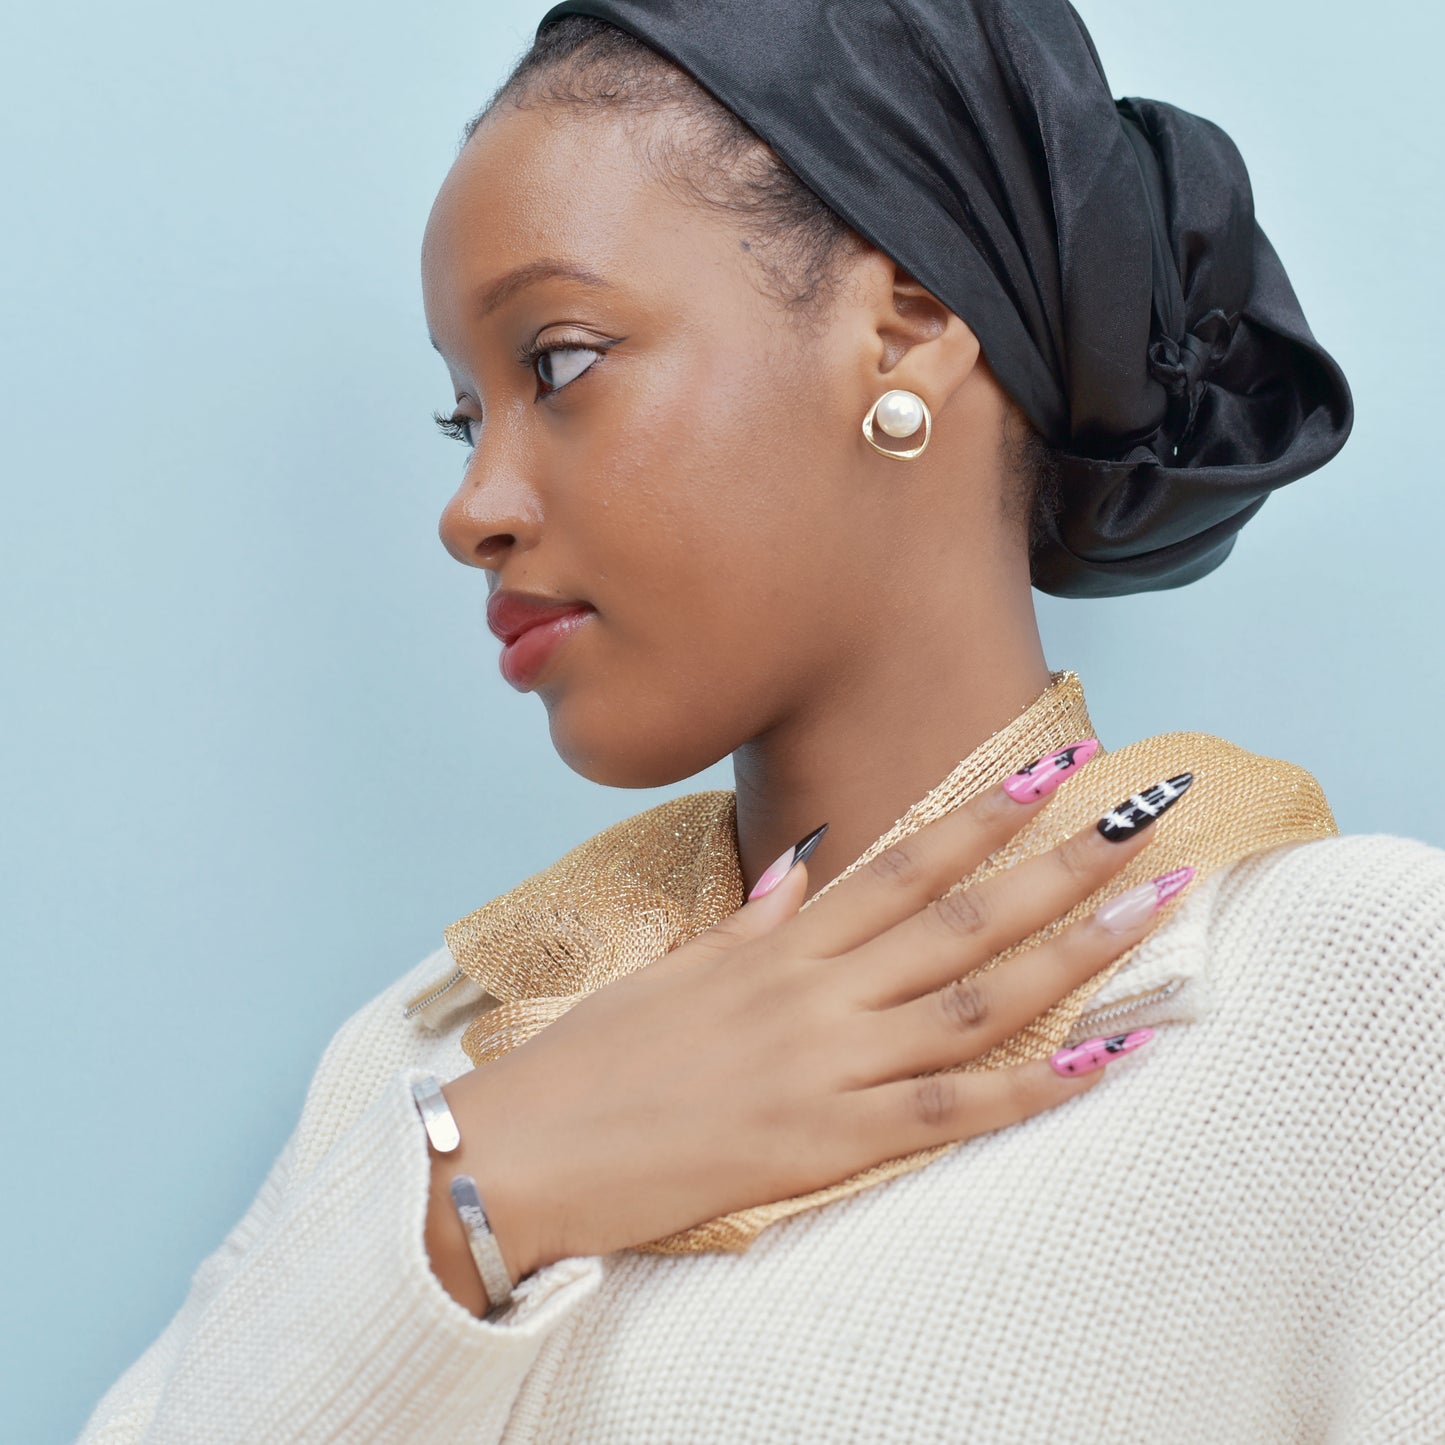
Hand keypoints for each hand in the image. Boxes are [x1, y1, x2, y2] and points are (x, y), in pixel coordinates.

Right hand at [436, 757, 1189, 1290]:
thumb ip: (750, 919)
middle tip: (1144, 816)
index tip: (1049, 771)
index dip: (982, 816)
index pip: (902, 864)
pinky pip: (949, 1113)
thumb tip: (799, 863)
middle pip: (962, 917)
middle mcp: (818, 991)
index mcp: (780, 946)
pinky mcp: (827, 1142)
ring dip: (1071, 952)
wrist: (526, 1151)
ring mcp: (828, 1064)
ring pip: (974, 1000)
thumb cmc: (597, 1060)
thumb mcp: (676, 972)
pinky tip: (1101, 1059)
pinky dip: (1030, 1088)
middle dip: (1060, 862)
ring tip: (1149, 907)